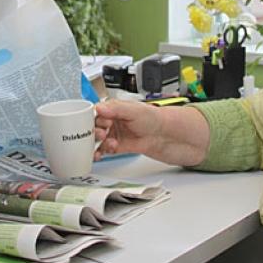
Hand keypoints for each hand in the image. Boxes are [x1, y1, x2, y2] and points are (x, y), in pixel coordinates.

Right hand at [93, 100, 209, 167]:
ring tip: (106, 144)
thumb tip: (99, 107)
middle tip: (101, 134)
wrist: (169, 135)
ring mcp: (115, 134)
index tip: (96, 123)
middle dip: (94, 131)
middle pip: (94, 127)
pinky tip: (99, 155)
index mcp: (115, 108)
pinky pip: (104, 150)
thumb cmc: (155, 118)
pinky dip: (99, 153)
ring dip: (97, 143)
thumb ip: (116, 109)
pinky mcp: (119, 147)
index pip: (96, 112)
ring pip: (98, 140)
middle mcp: (113, 121)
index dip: (92, 118)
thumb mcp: (134, 110)